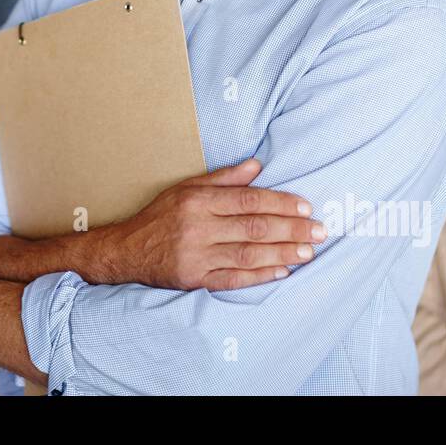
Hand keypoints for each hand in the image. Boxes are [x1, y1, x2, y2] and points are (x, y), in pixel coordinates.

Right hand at [93, 158, 320, 291]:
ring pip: (248, 254)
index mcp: (198, 200)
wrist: (126, 250)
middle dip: (291, 229)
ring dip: (283, 254)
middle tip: (319, 231)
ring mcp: (196, 256)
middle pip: (254, 228)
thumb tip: (258, 165)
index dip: (280, 203)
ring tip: (308, 252)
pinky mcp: (195, 279)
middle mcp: (198, 227)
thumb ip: (224, 179)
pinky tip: (282, 271)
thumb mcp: (186, 188)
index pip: (248, 200)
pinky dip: (260, 276)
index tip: (306, 207)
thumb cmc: (160, 216)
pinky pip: (234, 279)